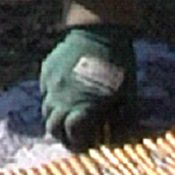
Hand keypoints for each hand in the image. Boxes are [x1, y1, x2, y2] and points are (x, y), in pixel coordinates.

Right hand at [40, 25, 136, 150]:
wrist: (101, 29)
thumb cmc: (119, 64)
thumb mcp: (128, 95)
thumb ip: (122, 119)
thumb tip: (114, 135)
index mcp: (82, 107)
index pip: (72, 136)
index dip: (78, 144)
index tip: (85, 145)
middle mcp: (61, 98)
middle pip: (53, 128)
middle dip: (63, 135)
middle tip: (74, 136)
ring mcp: (51, 84)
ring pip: (46, 110)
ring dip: (57, 117)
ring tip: (69, 115)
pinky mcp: (46, 70)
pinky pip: (45, 91)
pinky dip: (53, 97)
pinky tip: (66, 92)